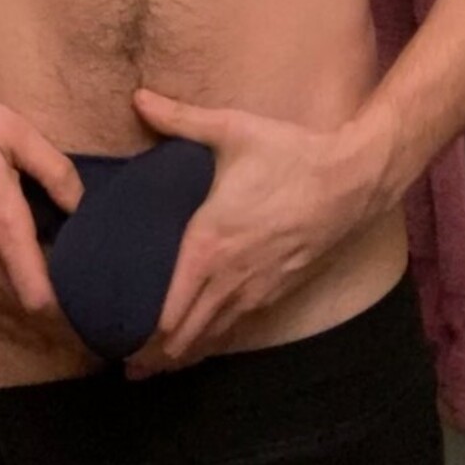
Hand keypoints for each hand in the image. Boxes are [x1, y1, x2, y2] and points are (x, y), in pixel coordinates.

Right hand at [0, 83, 83, 333]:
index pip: (37, 296)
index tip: (91, 290)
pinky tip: (22, 272)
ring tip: (59, 281)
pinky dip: (6, 294)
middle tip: (84, 285)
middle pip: (24, 308)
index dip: (68, 304)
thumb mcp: (15, 132)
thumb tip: (83, 206)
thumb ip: (56, 170)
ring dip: (30, 301)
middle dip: (56, 305)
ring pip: (3, 304)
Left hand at [123, 85, 370, 378]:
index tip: (114, 334)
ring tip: (152, 366)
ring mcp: (255, 290)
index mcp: (208, 244)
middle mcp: (228, 277)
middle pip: (184, 335)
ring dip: (182, 352)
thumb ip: (179, 119)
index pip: (167, 308)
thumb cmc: (288, 155)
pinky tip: (200, 341)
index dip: (140, 329)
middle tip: (124, 362)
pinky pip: (235, 327)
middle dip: (153, 353)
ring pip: (210, 337)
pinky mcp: (276, 292)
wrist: (350, 180)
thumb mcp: (232, 130)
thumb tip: (138, 98)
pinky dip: (212, 338)